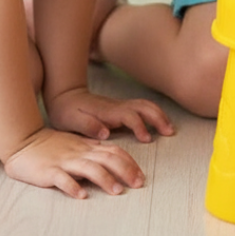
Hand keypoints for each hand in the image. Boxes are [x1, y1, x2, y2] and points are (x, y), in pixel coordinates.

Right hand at [3, 127, 145, 198]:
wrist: (23, 141)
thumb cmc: (51, 146)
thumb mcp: (76, 145)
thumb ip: (93, 151)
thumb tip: (114, 158)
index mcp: (87, 147)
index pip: (114, 152)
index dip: (130, 163)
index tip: (141, 176)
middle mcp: (79, 153)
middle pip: (108, 158)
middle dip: (125, 171)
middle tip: (138, 184)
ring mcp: (64, 162)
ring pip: (89, 168)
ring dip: (105, 179)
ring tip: (117, 191)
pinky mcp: (49, 172)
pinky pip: (62, 178)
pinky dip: (72, 186)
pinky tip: (81, 195)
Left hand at [46, 86, 174, 143]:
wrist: (65, 96)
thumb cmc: (67, 112)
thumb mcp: (71, 120)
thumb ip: (88, 126)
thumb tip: (106, 132)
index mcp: (107, 112)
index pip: (129, 116)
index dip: (140, 126)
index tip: (147, 139)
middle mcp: (117, 107)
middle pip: (144, 106)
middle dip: (159, 117)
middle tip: (170, 132)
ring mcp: (120, 106)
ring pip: (145, 105)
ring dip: (159, 115)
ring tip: (169, 129)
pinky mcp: (121, 109)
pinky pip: (142, 108)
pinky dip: (154, 114)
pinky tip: (158, 124)